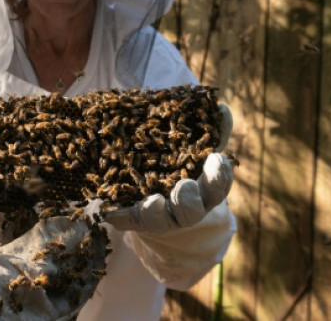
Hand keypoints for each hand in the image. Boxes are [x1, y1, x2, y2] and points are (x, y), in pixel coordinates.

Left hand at [104, 103, 233, 233]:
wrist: (157, 196)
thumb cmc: (182, 164)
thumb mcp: (196, 147)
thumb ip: (211, 131)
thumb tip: (222, 109)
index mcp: (203, 192)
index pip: (217, 187)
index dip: (219, 176)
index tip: (217, 158)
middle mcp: (183, 209)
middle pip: (191, 211)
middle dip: (188, 199)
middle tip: (184, 185)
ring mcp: (157, 217)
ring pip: (159, 219)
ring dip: (155, 210)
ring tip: (152, 201)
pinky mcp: (132, 219)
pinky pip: (125, 220)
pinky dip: (119, 215)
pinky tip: (109, 211)